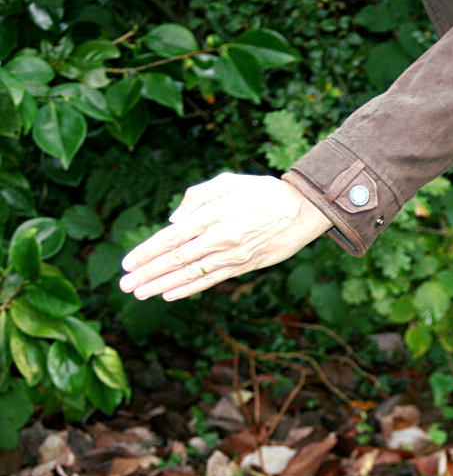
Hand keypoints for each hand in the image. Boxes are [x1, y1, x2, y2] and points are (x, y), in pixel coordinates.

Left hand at [119, 173, 332, 300]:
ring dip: (162, 285)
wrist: (303, 210)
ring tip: (140, 294)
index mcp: (212, 216)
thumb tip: (173, 220)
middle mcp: (219, 239)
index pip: (170, 238)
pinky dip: (189, 289)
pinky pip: (211, 280)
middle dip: (147, 274)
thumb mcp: (229, 181)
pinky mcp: (244, 265)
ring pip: (190, 274)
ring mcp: (232, 255)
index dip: (147, 252)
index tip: (127, 263)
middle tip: (125, 285)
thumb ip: (197, 196)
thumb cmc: (265, 191)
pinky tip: (170, 294)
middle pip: (175, 260)